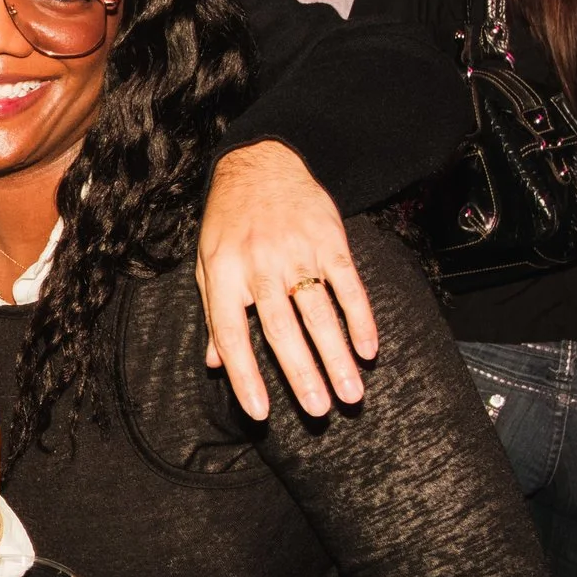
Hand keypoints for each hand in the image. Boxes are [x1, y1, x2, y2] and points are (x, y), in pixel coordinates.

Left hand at [197, 141, 376, 420]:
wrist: (262, 163)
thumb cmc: (229, 221)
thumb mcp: (208, 261)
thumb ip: (214, 312)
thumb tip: (215, 363)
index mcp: (223, 273)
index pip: (231, 334)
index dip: (245, 375)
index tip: (260, 412)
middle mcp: (259, 265)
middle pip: (281, 330)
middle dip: (302, 375)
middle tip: (319, 412)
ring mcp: (296, 252)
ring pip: (319, 314)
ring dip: (336, 358)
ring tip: (351, 394)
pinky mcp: (329, 240)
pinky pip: (348, 286)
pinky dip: (360, 319)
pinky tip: (369, 349)